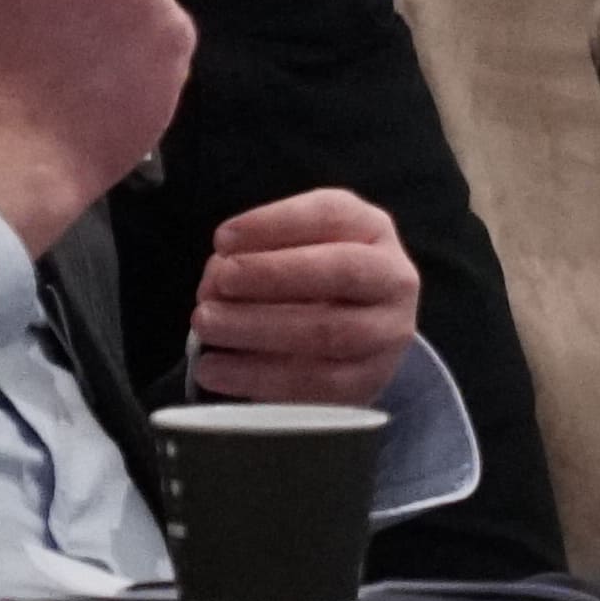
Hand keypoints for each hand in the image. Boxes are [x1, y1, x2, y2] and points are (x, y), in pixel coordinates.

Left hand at [185, 188, 422, 414]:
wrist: (359, 333)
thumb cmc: (314, 277)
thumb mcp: (295, 246)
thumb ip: (257, 252)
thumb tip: (216, 279)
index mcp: (372, 229)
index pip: (330, 215)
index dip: (274, 224)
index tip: (222, 239)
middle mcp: (393, 278)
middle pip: (340, 271)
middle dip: (271, 275)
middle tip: (217, 282)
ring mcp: (387, 334)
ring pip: (328, 333)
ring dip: (258, 328)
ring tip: (206, 324)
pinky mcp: (369, 384)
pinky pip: (315, 385)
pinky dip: (259, 377)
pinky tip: (215, 369)